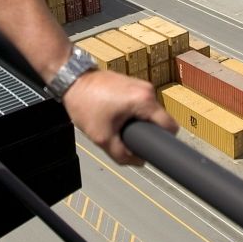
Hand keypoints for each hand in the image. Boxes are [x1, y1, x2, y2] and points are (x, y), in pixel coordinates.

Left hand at [62, 69, 176, 165]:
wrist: (72, 80)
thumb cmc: (85, 103)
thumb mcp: (102, 137)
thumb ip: (122, 155)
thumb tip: (139, 161)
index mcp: (144, 100)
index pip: (170, 126)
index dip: (163, 141)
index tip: (150, 148)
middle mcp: (147, 90)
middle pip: (158, 120)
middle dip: (145, 132)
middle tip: (126, 138)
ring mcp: (140, 85)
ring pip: (148, 113)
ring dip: (137, 122)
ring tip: (118, 126)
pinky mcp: (133, 84)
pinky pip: (140, 104)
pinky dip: (131, 113)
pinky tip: (116, 116)